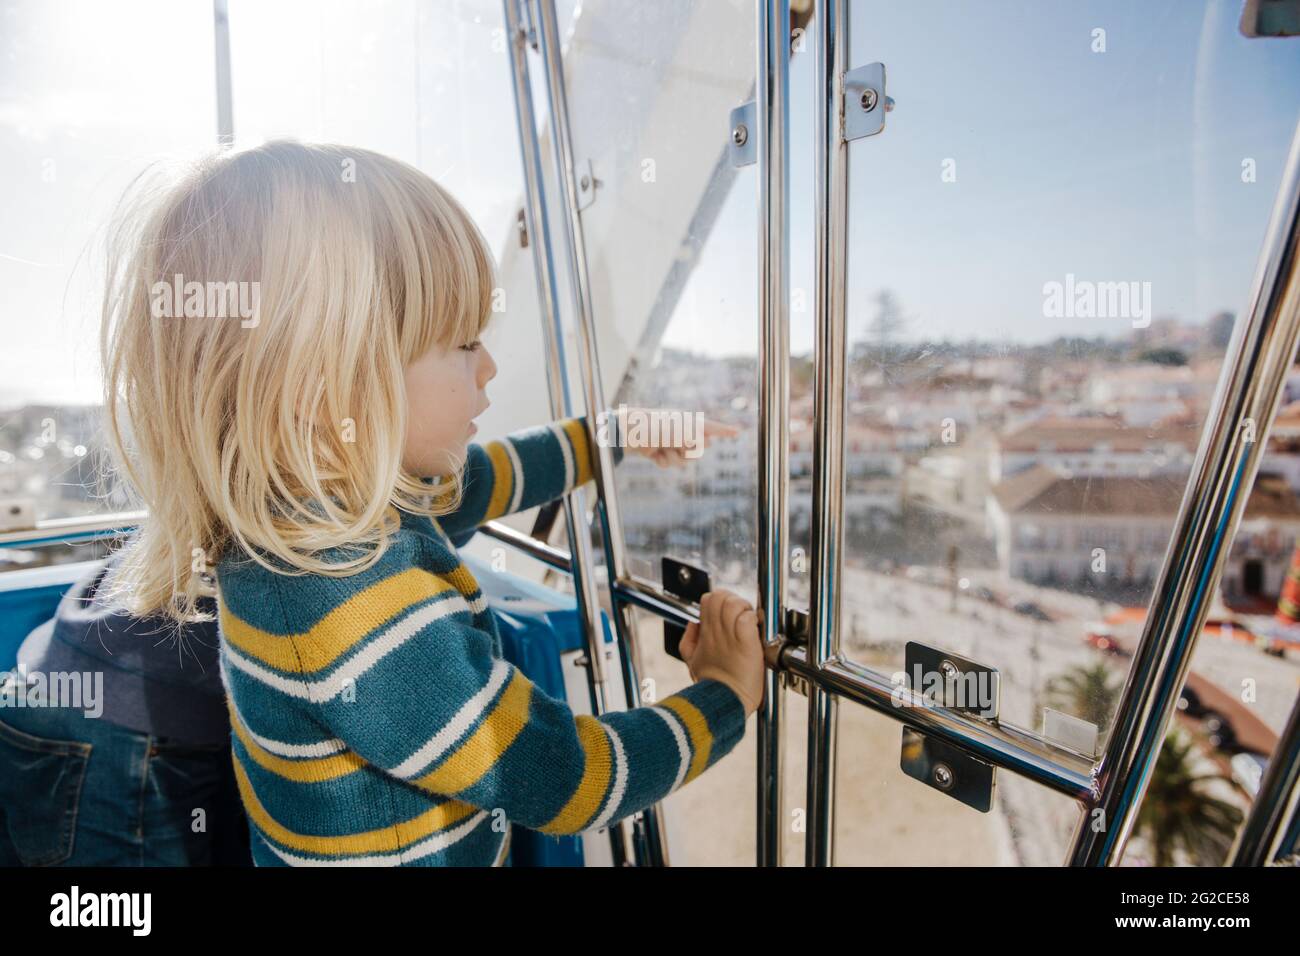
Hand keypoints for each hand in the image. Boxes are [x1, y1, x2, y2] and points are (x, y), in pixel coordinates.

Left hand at [618, 406, 739, 468]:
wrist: (624, 433)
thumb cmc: (651, 427)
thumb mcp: (676, 431)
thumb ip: (695, 436)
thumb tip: (708, 441)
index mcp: (686, 420)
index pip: (710, 426)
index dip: (724, 430)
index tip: (738, 431)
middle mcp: (680, 431)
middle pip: (698, 450)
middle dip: (689, 452)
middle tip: (677, 445)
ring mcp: (669, 442)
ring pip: (684, 460)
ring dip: (674, 459)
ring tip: (662, 451)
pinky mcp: (659, 451)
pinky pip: (670, 464)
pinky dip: (663, 462)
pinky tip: (653, 456)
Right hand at [678, 589, 766, 716]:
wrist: (724, 704)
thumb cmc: (711, 686)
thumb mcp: (691, 661)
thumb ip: (688, 640)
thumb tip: (692, 623)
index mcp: (705, 633)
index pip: (709, 599)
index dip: (721, 600)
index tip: (729, 614)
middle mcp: (717, 631)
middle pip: (720, 596)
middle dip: (733, 600)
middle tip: (741, 616)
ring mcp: (731, 636)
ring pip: (734, 603)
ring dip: (744, 608)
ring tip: (749, 622)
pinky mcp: (747, 644)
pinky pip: (748, 618)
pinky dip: (753, 619)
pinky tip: (754, 630)